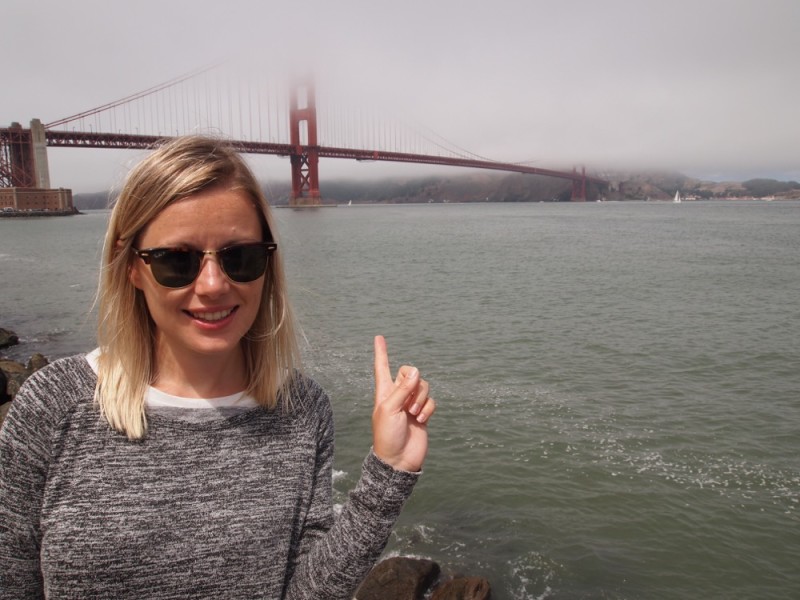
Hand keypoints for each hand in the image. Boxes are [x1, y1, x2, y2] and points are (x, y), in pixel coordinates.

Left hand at [372, 335, 434, 471]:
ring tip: (413, 414)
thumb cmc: (387, 435)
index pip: (382, 367)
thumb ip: (402, 389)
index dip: (381, 352)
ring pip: (423, 386)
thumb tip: (415, 371)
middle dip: (413, 384)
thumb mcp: (390, 409)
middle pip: (410, 373)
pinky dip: (428, 409)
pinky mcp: (423, 413)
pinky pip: (431, 401)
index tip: (379, 337)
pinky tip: (420, 420)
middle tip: (408, 402)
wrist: (399, 459)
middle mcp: (397, 394)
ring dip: (420, 399)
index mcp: (384, 391)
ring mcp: (410, 403)